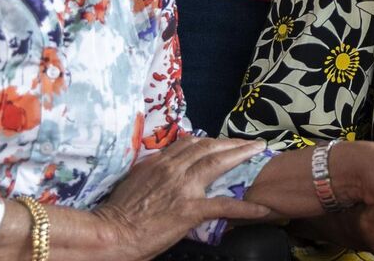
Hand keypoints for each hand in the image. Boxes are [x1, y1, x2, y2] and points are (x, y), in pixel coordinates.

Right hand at [91, 135, 277, 259]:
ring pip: (218, 163)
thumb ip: (152, 171)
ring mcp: (183, 187)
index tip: (224, 141)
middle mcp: (173, 168)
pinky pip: (224, 206)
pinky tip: (262, 208)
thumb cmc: (118, 212)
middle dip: (232, 142)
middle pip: (208, 147)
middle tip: (251, 142)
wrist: (111, 232)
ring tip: (259, 152)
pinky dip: (246, 207)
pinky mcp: (190, 209)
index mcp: (159, 162)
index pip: (190, 143)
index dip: (211, 141)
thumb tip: (163, 167)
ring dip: (242, 155)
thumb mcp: (135, 181)